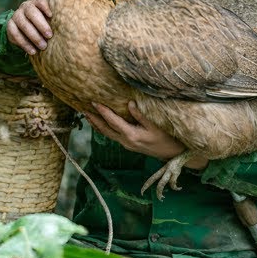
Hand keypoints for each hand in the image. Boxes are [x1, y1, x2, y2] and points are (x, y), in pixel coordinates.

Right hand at [6, 0, 51, 54]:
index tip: (51, 15)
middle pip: (31, 12)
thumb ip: (54, 21)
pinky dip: (24, 44)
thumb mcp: (48, 21)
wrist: (24, 31)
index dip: (45, 7)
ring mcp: (16, 16)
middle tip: (50, 36)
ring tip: (43, 46)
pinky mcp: (10, 26)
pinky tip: (33, 51)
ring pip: (23, 24)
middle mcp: (24, 7)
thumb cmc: (42, 25)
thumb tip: (67, 28)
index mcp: (36, 3)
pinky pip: (15, 34)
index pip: (40, 2)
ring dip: (34, 36)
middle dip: (41, 25)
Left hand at [87, 101, 207, 169]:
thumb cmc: (167, 138)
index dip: (103, 112)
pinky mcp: (129, 145)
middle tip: (84, 110)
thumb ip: (141, 115)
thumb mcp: (156, 125)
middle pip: (106, 130)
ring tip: (88, 115)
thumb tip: (129, 104)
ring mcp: (127, 145)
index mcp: (132, 136)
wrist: (173, 154)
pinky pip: (113, 136)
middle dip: (95, 120)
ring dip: (98, 125)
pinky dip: (105, 129)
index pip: (114, 122)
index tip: (94, 102)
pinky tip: (102, 123)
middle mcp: (126, 142)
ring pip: (108, 134)